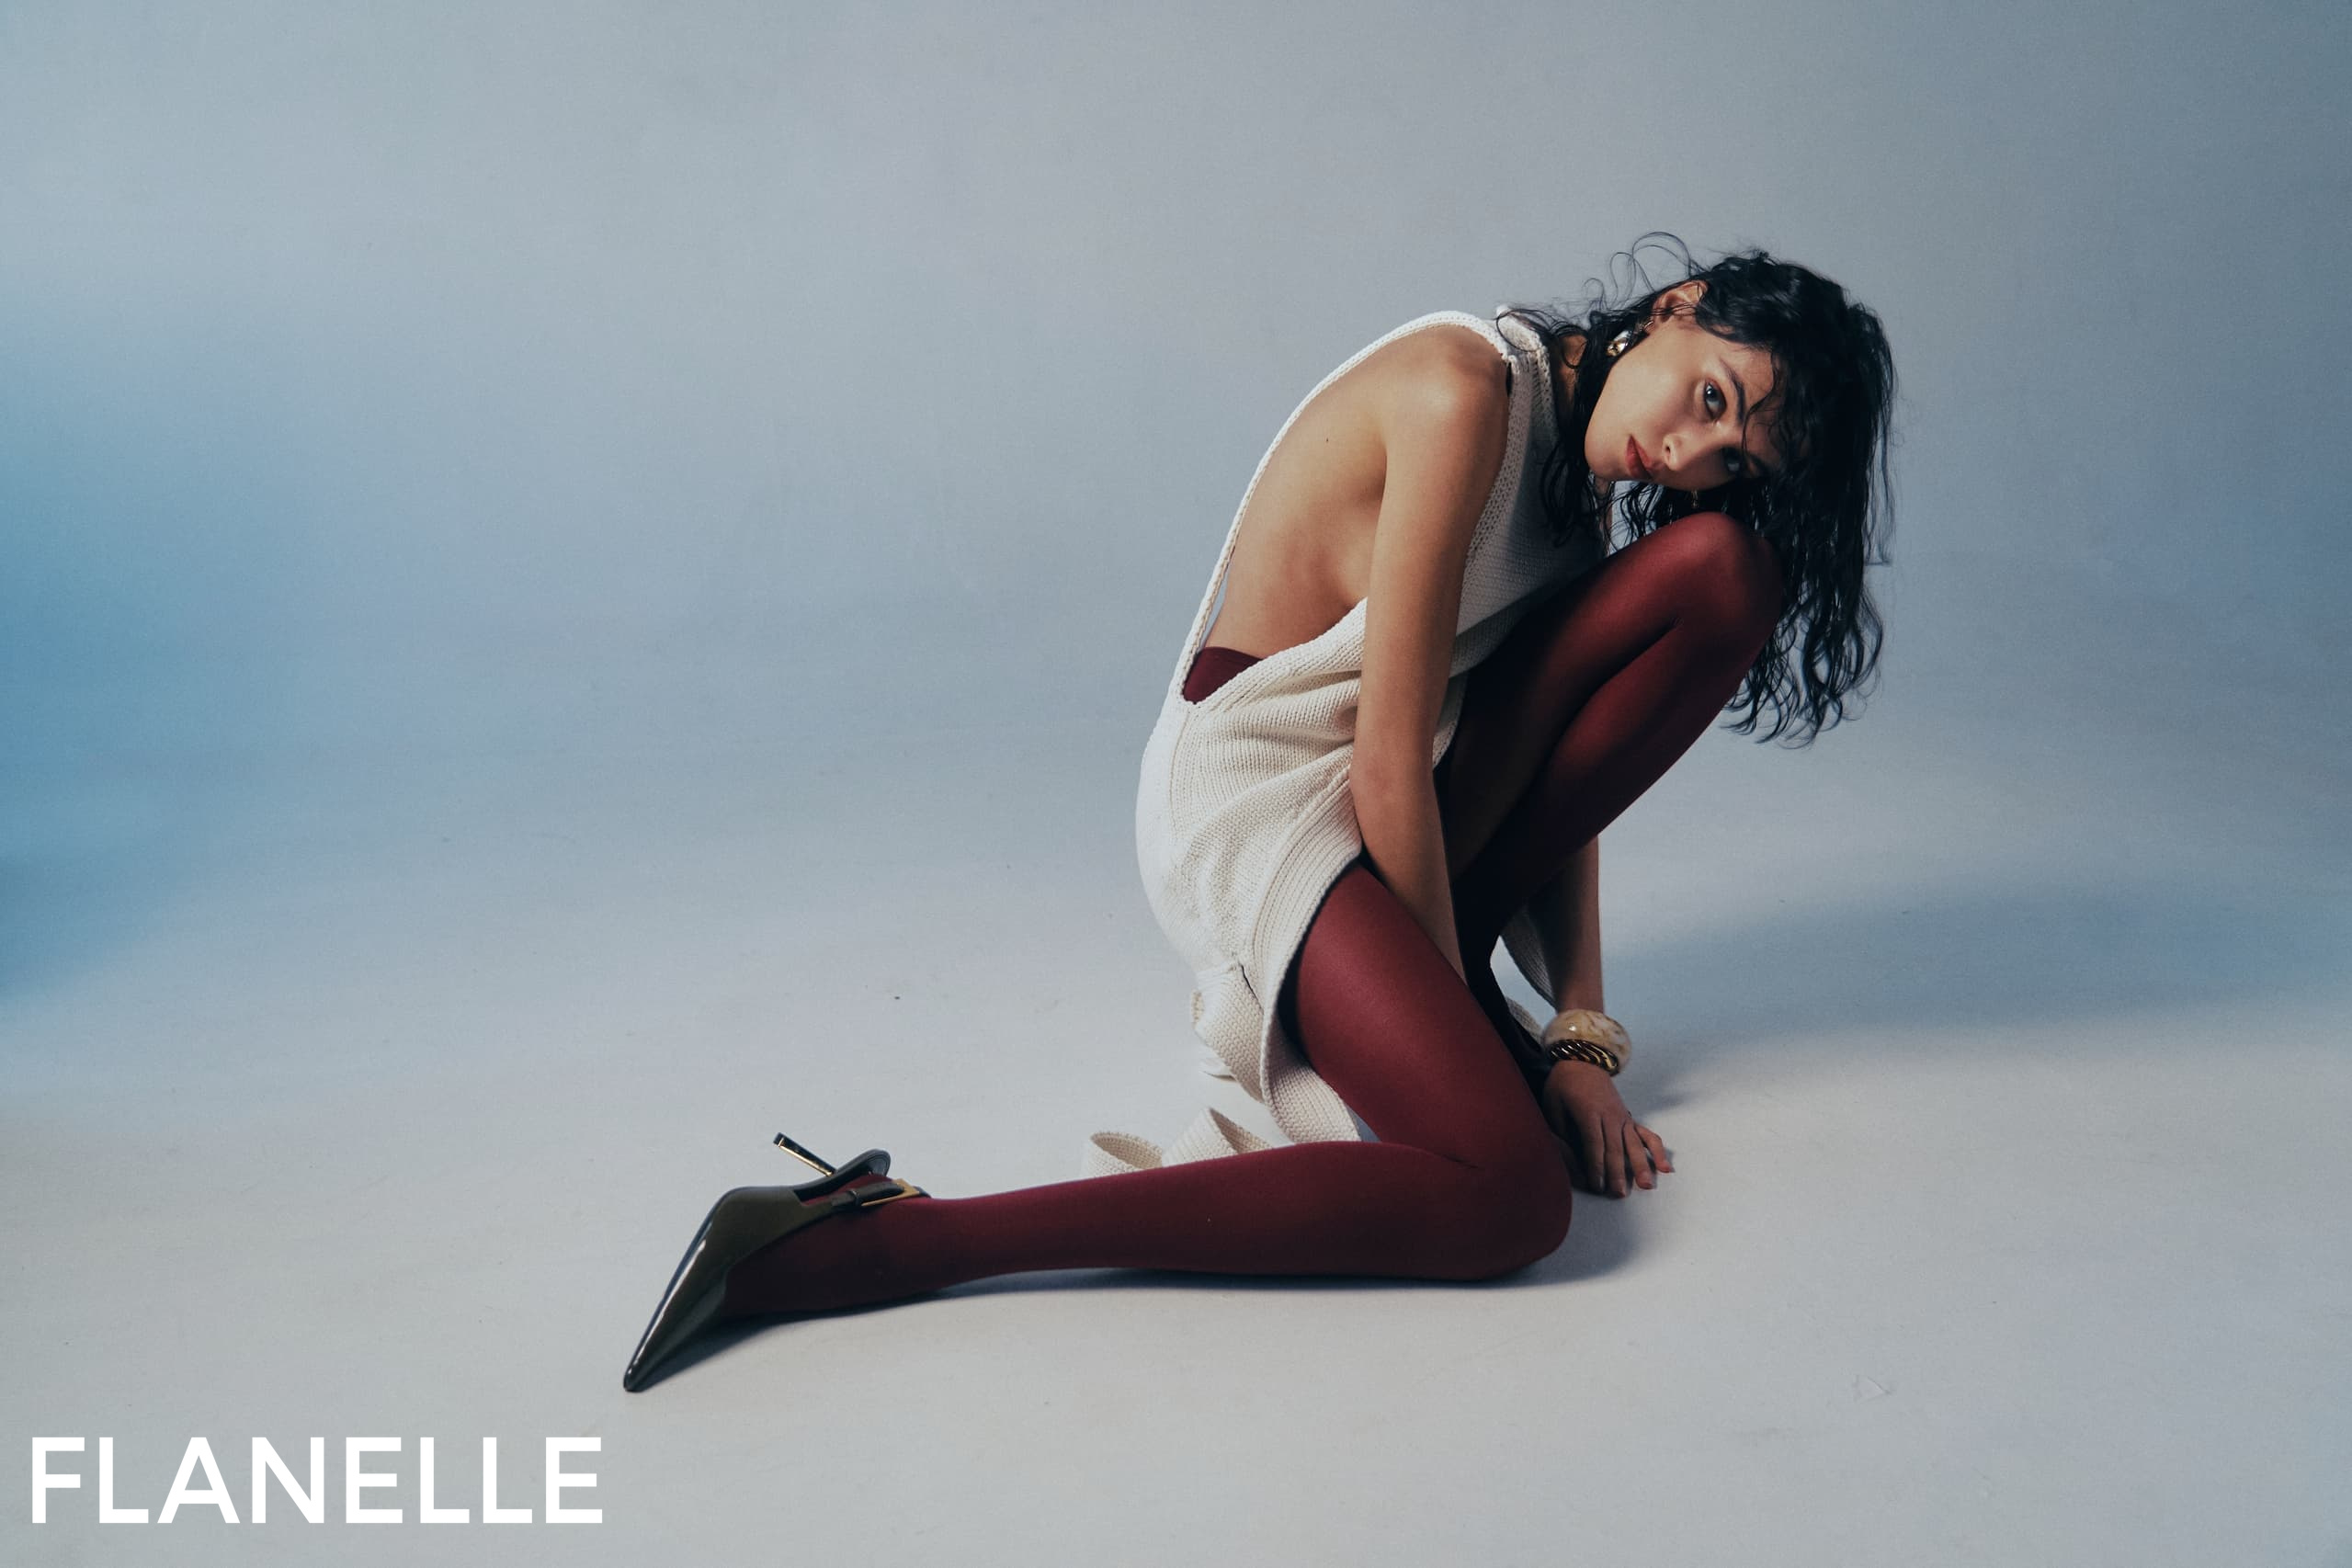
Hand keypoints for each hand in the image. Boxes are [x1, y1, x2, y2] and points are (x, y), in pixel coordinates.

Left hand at [1539, 1060, 1671, 1197]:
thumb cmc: (1563, 1086)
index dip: (1596, 1166)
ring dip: (1640, 1165)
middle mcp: (1610, 1115)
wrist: (1583, 1061)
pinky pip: (1647, 1135)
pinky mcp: (1630, 1118)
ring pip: (1633, 1144)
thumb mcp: (1552, 1104)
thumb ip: (1561, 1130)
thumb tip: (1569, 1157)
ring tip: (1645, 1185)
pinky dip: (1657, 1150)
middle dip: (1617, 1173)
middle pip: (1615, 1148)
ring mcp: (1623, 1117)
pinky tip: (1664, 1167)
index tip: (1596, 1185)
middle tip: (1618, 1194)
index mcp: (1589, 1112)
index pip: (1594, 1144)